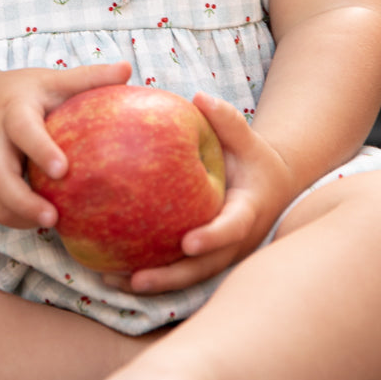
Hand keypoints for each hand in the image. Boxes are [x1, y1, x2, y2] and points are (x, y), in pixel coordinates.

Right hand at [0, 59, 131, 229]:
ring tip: (53, 223)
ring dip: (18, 214)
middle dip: (21, 200)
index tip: (63, 170)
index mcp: (12, 109)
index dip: (40, 149)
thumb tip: (127, 69)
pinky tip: (41, 221)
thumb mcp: (52, 80)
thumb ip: (88, 78)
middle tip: (54, 217)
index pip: (22, 129)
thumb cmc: (24, 92)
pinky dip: (14, 217)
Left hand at [103, 92, 299, 294]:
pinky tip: (110, 272)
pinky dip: (147, 271)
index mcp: (247, 212)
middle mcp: (233, 242)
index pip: (231, 229)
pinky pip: (175, 269)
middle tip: (137, 280)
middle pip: (203, 268)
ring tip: (112, 282)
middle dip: (170, 277)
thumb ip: (226, 120)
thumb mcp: (247, 140)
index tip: (187, 242)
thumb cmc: (253, 160)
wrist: (270, 189)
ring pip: (186, 276)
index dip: (211, 238)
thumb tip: (199, 97)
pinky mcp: (203, 258)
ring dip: (152, 283)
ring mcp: (218, 255)